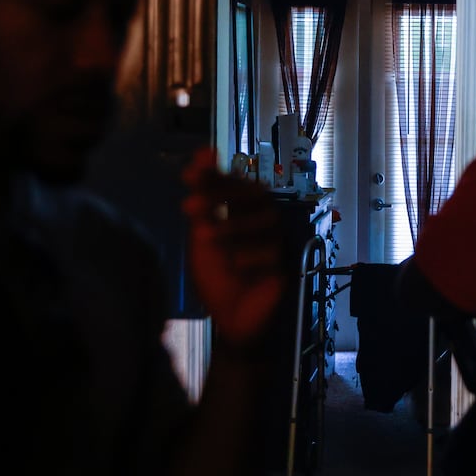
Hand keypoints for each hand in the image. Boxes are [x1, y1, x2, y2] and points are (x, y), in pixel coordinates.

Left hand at [181, 149, 284, 345]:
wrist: (230, 318)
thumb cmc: (218, 276)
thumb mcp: (202, 239)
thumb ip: (202, 202)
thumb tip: (199, 158)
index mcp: (242, 210)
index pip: (234, 182)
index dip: (214, 174)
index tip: (191, 171)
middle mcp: (262, 220)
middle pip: (255, 194)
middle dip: (222, 195)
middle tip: (190, 206)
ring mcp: (275, 241)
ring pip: (265, 221)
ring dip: (232, 226)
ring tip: (205, 238)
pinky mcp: (285, 263)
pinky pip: (273, 252)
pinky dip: (251, 257)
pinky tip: (236, 267)